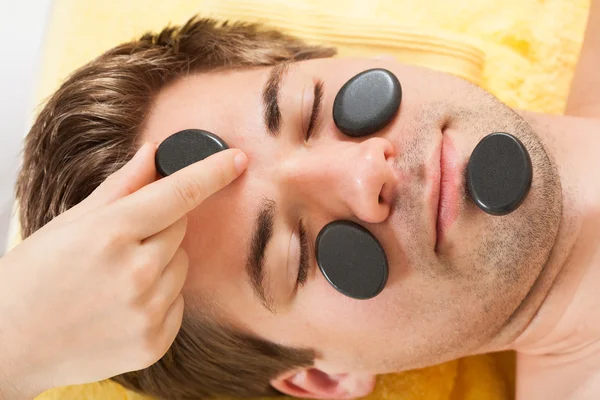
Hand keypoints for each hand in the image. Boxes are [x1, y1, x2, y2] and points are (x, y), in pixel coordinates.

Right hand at [0, 142, 246, 398]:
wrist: (8, 345)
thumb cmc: (32, 278)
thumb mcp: (70, 223)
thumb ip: (120, 186)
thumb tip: (153, 153)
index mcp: (111, 233)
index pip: (180, 192)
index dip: (213, 171)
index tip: (238, 159)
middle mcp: (136, 273)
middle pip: (180, 229)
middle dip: (159, 228)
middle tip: (121, 244)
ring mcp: (147, 311)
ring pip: (182, 265)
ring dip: (161, 264)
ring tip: (117, 279)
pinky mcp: (153, 342)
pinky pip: (179, 302)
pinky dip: (160, 299)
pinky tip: (123, 305)